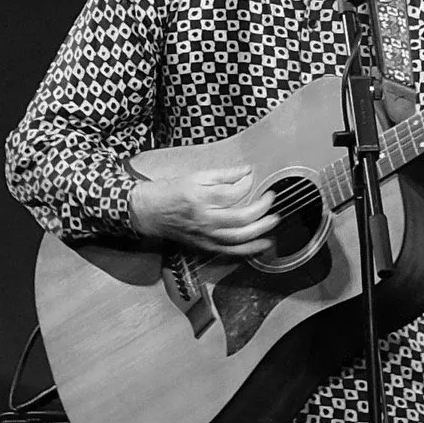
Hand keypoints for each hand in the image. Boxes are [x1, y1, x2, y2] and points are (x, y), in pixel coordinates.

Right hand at [129, 164, 278, 255]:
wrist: (148, 213)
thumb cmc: (169, 192)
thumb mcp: (195, 176)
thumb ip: (223, 175)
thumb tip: (246, 171)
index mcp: (200, 198)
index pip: (233, 192)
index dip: (247, 183)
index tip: (251, 176)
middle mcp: (204, 219)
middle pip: (241, 218)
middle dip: (261, 208)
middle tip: (271, 198)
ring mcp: (206, 236)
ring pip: (239, 238)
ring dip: (261, 230)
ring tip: (274, 221)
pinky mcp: (206, 246)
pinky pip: (231, 251)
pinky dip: (250, 249)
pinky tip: (263, 244)